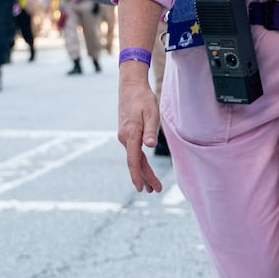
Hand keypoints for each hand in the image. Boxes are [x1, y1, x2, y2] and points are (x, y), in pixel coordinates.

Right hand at [117, 73, 162, 193]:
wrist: (130, 86)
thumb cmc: (143, 98)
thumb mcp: (152, 112)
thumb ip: (151, 130)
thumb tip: (149, 146)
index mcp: (130, 134)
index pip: (133, 160)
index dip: (138, 175)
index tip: (141, 188)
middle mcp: (124, 137)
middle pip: (134, 163)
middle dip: (144, 178)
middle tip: (155, 191)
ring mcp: (124, 136)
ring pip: (134, 158)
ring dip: (143, 172)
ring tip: (151, 186)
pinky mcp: (126, 133)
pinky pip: (133, 152)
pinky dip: (140, 163)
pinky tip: (144, 169)